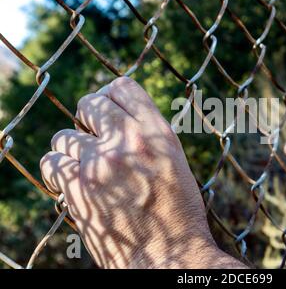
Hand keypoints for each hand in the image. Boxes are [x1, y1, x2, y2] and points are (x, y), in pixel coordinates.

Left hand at [40, 77, 243, 268]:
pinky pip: (51, 162)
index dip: (111, 96)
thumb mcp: (174, 163)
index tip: (107, 110)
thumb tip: (116, 119)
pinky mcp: (78, 188)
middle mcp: (129, 140)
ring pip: (65, 135)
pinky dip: (58, 171)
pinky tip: (71, 182)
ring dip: (72, 149)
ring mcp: (101, 163)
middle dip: (89, 118)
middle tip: (95, 138)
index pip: (123, 87)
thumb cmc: (177, 213)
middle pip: (90, 103)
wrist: (169, 256)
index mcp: (158, 132)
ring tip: (86, 168)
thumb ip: (147, 137)